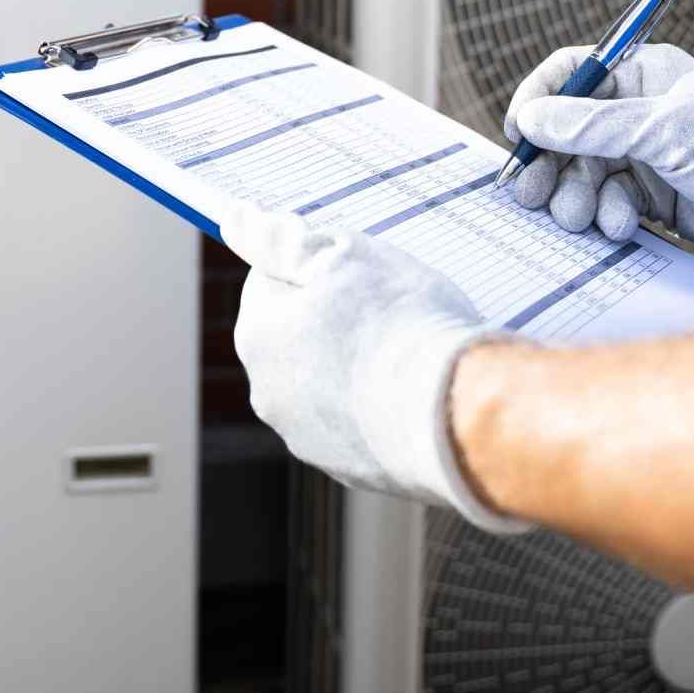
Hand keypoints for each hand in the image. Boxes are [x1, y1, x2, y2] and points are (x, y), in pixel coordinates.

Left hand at [223, 206, 530, 533]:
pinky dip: (382, 408)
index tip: (355, 268)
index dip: (315, 265)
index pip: (269, 281)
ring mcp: (310, 440)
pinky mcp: (353, 473)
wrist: (457, 416)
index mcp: (258, 336)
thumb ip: (280, 239)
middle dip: (335, 318)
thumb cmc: (401, 324)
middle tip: (390, 307)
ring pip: (330, 383)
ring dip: (359, 365)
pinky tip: (418, 395)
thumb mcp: (342, 256)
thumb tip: (235, 219)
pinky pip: (363, 424)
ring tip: (410, 353)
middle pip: (299, 335)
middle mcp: (271, 394)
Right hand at [504, 44, 693, 261]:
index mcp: (642, 75)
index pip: (572, 72)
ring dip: (575, 197)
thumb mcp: (665, 130)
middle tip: (531, 192)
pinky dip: (607, 217)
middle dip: (549, 163)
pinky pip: (606, 204)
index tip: (519, 132)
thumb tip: (531, 119)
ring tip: (581, 216)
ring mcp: (643, 156)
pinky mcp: (651, 198)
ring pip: (582, 174)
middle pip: (566, 132)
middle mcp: (636, 112)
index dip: (539, 98)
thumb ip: (593, 126)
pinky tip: (624, 226)